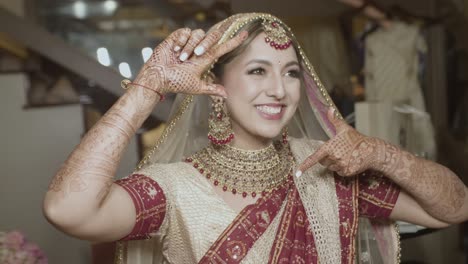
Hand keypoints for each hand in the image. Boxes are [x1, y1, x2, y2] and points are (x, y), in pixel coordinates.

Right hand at [133, 28, 247, 97]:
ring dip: (189, 46)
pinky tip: (175, 50)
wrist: (158, 78)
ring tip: (181, 58)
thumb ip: (211, 89)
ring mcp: (188, 42)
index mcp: (205, 59)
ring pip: (197, 33)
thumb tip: (226, 95)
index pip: (223, 48)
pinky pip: (185, 31)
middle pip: (211, 37)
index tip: (245, 35)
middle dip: (205, 44)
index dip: (234, 42)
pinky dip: (181, 41)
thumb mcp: (196, 87)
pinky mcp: (176, 37)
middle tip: (195, 55)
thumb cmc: (176, 83)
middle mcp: (198, 49)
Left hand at [296, 107, 384, 176]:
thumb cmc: (356, 138)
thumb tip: (329, 108)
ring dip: (335, 163)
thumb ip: (334, 119)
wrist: (372, 150)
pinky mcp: (347, 172)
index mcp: (330, 147)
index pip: (314, 158)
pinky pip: (339, 172)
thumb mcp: (344, 128)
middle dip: (327, 157)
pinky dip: (342, 168)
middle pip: (322, 162)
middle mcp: (334, 158)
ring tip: (345, 155)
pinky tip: (349, 161)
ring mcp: (341, 166)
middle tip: (338, 151)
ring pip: (331, 167)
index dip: (304, 166)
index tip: (297, 173)